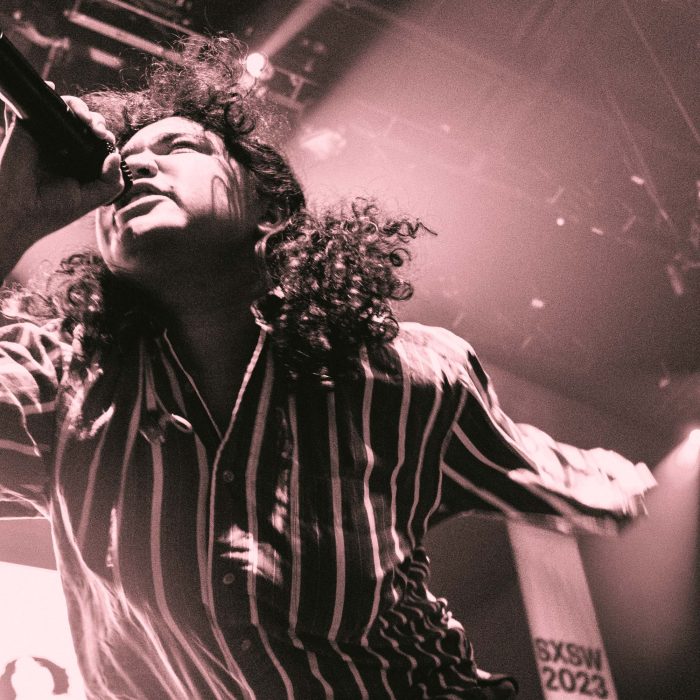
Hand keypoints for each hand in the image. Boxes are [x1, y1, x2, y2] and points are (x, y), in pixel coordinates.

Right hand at [0, 90, 123, 276]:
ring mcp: (45, 136)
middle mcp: (64, 148)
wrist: (19, 211)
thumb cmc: (53, 209)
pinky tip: (53, 89)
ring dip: (79, 106)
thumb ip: (110, 182)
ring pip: (65, 110)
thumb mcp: (90, 199)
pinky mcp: (26, 127)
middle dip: (95, 120)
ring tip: (83, 118)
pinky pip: (36, 104)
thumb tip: (116, 155)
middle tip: (96, 129)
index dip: (105, 135)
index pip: (98, 141)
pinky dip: (46, 93)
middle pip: (85, 122)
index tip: (106, 139)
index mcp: (80, 163)